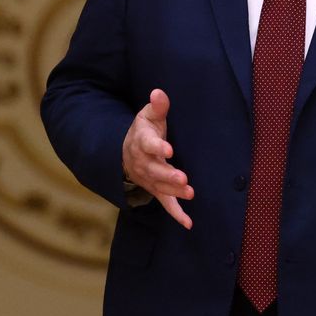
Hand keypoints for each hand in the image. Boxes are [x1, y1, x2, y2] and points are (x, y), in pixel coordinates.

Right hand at [122, 88, 193, 228]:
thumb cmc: (144, 131)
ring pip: (160, 188)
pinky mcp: (156, 190)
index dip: (157, 147)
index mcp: (142, 142)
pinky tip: (188, 223)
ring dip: (174, 192)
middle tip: (183, 179)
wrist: (126, 152)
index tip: (168, 148)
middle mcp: (143, 163)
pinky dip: (176, 214)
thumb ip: (158, 106)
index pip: (148, 145)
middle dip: (168, 175)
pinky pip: (165, 204)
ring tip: (190, 193)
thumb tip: (159, 92)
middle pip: (155, 171)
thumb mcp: (148, 115)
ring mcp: (149, 179)